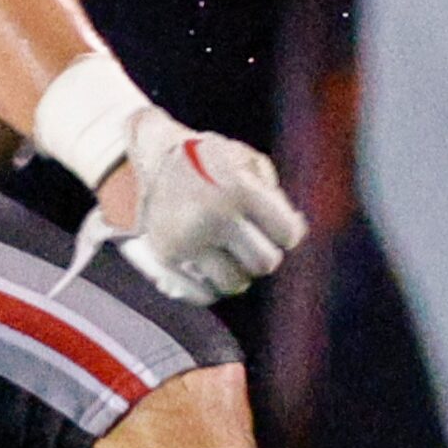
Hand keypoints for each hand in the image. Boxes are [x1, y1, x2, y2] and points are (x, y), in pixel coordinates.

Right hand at [94, 108, 305, 305]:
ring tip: (231, 256)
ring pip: (234, 284)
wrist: (151, 154)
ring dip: (239, 274)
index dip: (287, 233)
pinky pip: (201, 294)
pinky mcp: (166, 256)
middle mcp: (214, 217)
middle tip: (254, 244)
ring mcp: (188, 240)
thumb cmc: (208, 158)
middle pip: (264, 264)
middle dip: (264, 256)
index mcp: (239, 190)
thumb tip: (296, 231)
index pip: (287, 234)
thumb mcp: (245, 158)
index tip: (278, 228)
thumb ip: (274, 194)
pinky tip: (213, 270)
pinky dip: (212, 288)